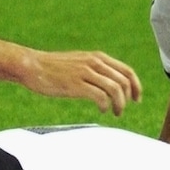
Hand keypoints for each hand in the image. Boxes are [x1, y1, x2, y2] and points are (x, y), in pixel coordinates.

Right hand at [15, 50, 142, 115]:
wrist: (32, 66)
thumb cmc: (53, 68)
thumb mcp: (79, 62)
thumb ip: (95, 69)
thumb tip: (109, 83)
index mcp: (97, 57)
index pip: (126, 71)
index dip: (136, 86)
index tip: (136, 99)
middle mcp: (94, 63)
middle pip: (123, 81)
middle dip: (128, 98)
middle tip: (121, 110)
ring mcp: (85, 73)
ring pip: (115, 89)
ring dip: (119, 104)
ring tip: (114, 113)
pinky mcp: (76, 84)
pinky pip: (100, 96)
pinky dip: (105, 106)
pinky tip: (101, 110)